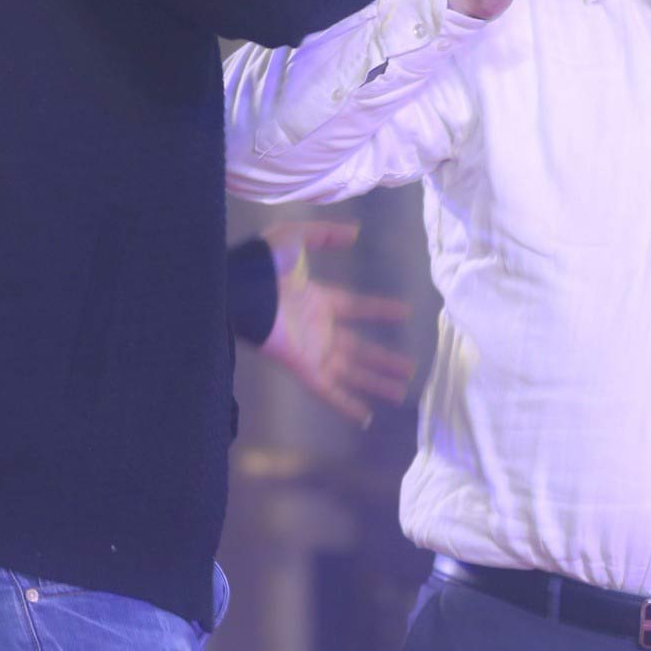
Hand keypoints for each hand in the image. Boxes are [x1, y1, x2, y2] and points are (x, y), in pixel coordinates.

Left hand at [258, 221, 416, 425]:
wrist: (241, 288)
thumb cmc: (264, 264)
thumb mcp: (297, 238)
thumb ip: (326, 235)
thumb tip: (355, 233)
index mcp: (318, 300)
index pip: (356, 307)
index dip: (379, 310)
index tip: (404, 313)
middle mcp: (317, 329)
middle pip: (358, 349)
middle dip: (383, 360)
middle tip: (409, 369)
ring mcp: (311, 350)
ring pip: (350, 373)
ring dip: (376, 383)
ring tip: (401, 393)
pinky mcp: (302, 367)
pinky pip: (328, 391)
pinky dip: (346, 404)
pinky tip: (365, 417)